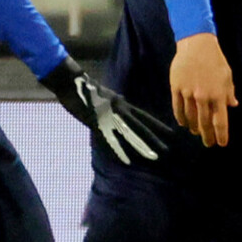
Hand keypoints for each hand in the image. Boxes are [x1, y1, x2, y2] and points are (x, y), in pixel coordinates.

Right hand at [39, 56, 173, 164]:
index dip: (157, 125)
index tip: (170, 132)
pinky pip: (110, 141)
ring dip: (142, 146)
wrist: (71, 81)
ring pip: (130, 134)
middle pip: (141, 127)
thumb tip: (123, 100)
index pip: (144, 117)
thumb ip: (116, 101)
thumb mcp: (106, 94)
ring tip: (154, 157)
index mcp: (122, 104)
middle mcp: (119, 110)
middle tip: (167, 149)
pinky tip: (127, 161)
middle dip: (154, 139)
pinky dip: (119, 151)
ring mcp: (109, 118)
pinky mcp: (97, 124)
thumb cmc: (85, 88)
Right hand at [171, 33, 237, 146]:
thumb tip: (233, 105)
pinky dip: (181, 118)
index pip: (220, 121)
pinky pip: (178, 108)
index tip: (221, 144)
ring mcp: (188, 93)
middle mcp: (203, 97)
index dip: (221, 135)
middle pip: (204, 123)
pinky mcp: (176, 88)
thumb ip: (229, 92)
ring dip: (193, 128)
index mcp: (218, 95)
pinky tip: (183, 123)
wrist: (196, 45)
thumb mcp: (227, 76)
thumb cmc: (215, 60)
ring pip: (190, 118)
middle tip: (208, 143)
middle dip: (207, 136)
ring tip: (196, 132)